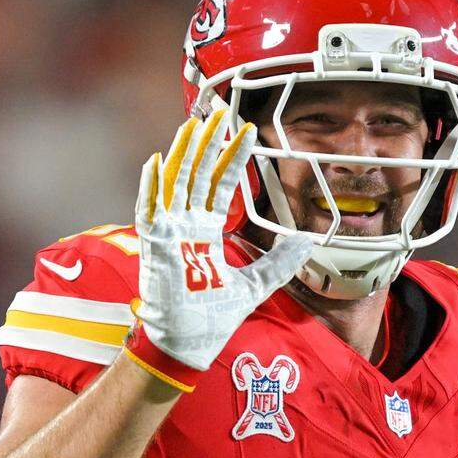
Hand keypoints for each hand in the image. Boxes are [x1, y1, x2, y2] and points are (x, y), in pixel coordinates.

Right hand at [133, 109, 313, 371]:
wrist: (188, 344)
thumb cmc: (212, 318)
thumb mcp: (255, 284)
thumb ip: (279, 262)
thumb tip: (308, 241)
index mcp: (205, 232)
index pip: (219, 185)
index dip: (232, 158)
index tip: (247, 132)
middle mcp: (186, 227)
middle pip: (196, 174)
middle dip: (207, 143)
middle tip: (218, 113)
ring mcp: (168, 234)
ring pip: (174, 183)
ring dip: (182, 153)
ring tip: (194, 125)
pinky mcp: (154, 247)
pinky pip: (149, 209)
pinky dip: (152, 186)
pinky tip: (158, 161)